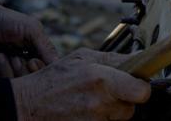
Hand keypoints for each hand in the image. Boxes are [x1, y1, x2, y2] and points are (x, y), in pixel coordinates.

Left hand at [0, 1, 58, 80]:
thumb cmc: (8, 22)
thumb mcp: (31, 29)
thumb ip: (45, 46)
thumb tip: (57, 64)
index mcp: (36, 57)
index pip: (44, 76)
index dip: (37, 72)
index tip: (31, 61)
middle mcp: (23, 69)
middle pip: (28, 83)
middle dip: (19, 67)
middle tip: (12, 53)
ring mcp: (7, 75)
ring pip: (12, 85)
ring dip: (4, 67)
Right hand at [12, 48, 150, 119]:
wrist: (28, 105)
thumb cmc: (54, 79)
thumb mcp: (81, 58)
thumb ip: (112, 59)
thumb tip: (140, 57)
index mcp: (102, 79)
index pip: (141, 91)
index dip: (142, 87)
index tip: (138, 83)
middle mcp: (100, 103)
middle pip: (132, 108)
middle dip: (124, 100)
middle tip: (109, 92)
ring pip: (118, 118)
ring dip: (111, 111)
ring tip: (91, 101)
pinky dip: (99, 119)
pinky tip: (85, 111)